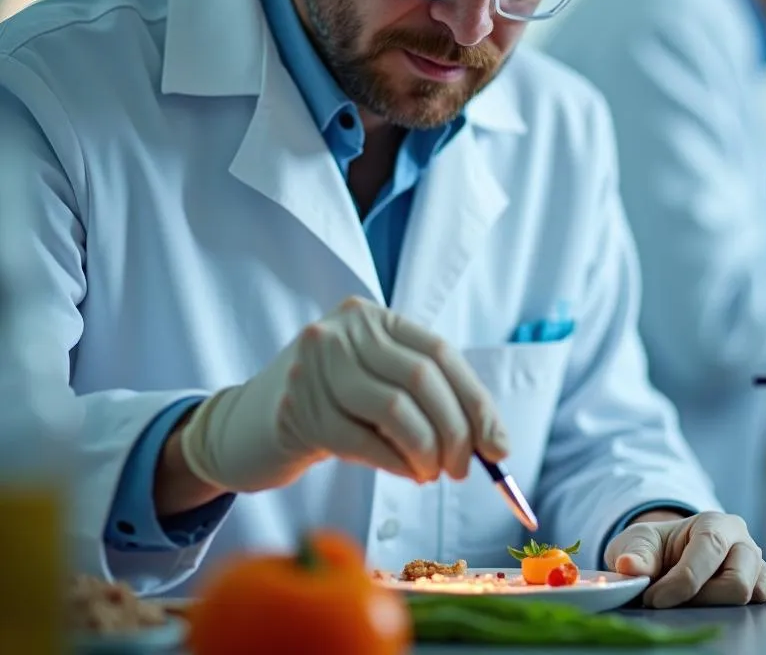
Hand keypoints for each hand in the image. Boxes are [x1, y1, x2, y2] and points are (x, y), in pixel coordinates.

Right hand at [180, 296, 508, 492]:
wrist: (241, 427)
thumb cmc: (326, 406)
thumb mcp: (373, 381)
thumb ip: (424, 396)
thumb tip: (489, 439)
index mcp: (370, 317)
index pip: (439, 353)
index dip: (475, 401)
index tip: (498, 444)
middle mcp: (342, 331)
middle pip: (421, 379)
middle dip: (454, 430)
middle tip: (463, 468)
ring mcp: (315, 367)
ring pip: (396, 410)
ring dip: (426, 451)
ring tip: (431, 473)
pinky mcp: (297, 411)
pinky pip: (364, 442)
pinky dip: (396, 464)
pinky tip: (405, 474)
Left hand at [604, 513, 765, 607]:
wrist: (670, 558)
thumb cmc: (657, 548)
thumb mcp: (638, 543)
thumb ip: (636, 554)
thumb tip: (628, 567)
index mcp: (714, 522)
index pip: (708, 549)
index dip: (683, 580)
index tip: (653, 599)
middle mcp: (742, 541)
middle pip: (737, 581)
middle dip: (700, 598)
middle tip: (670, 603)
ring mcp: (756, 565)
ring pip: (753, 594)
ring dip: (718, 606)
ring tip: (689, 603)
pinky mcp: (762, 585)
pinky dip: (742, 610)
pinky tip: (711, 605)